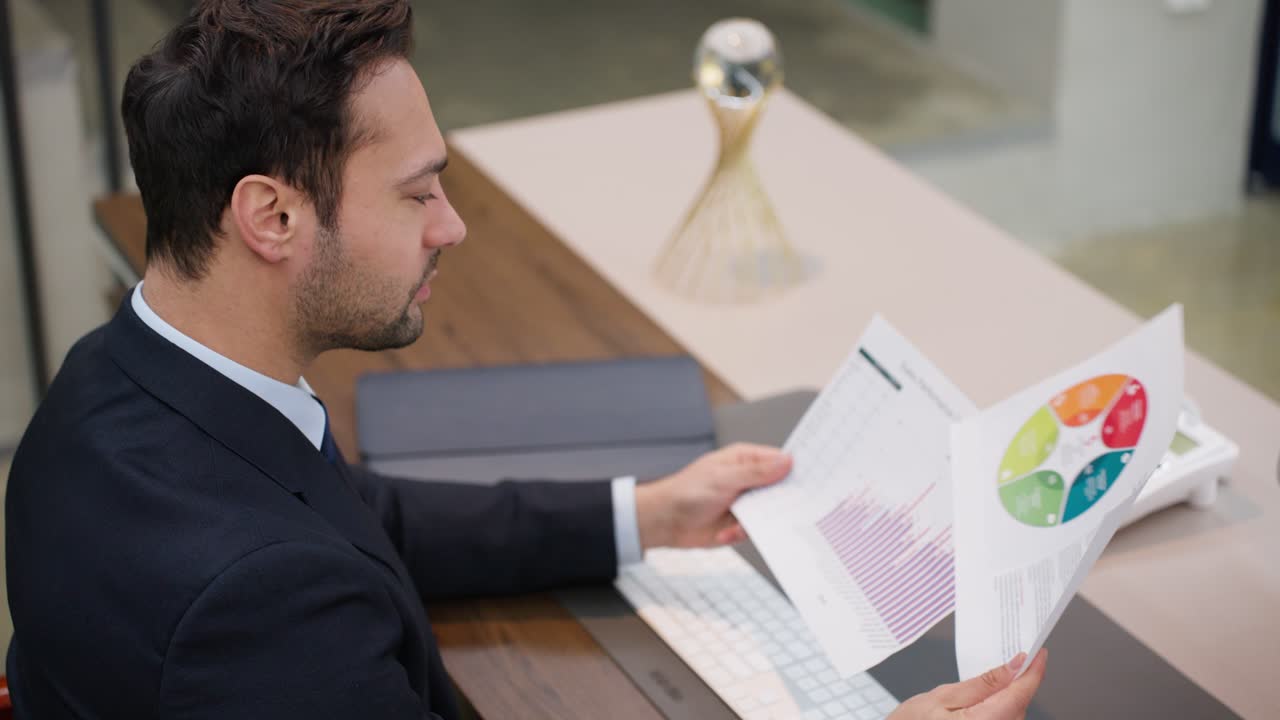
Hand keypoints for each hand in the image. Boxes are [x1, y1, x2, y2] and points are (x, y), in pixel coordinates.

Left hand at [634, 443, 791, 549]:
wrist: (665, 522)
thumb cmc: (686, 492)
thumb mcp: (724, 479)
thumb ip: (756, 472)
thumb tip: (786, 462)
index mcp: (745, 460)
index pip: (779, 461)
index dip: (795, 470)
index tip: (812, 481)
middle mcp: (748, 480)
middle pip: (780, 489)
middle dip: (781, 501)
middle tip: (781, 509)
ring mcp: (745, 502)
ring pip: (771, 512)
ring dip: (759, 521)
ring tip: (740, 524)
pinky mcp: (740, 524)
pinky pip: (756, 530)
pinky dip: (742, 534)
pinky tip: (725, 533)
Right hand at [889, 650, 1047, 719]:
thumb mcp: (943, 696)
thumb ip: (983, 683)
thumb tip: (1013, 666)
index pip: (1021, 694)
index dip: (1033, 671)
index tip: (1039, 654)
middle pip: (1019, 704)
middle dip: (1014, 684)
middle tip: (1002, 665)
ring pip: (1013, 713)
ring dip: (1005, 699)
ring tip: (974, 694)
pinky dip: (998, 710)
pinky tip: (979, 707)